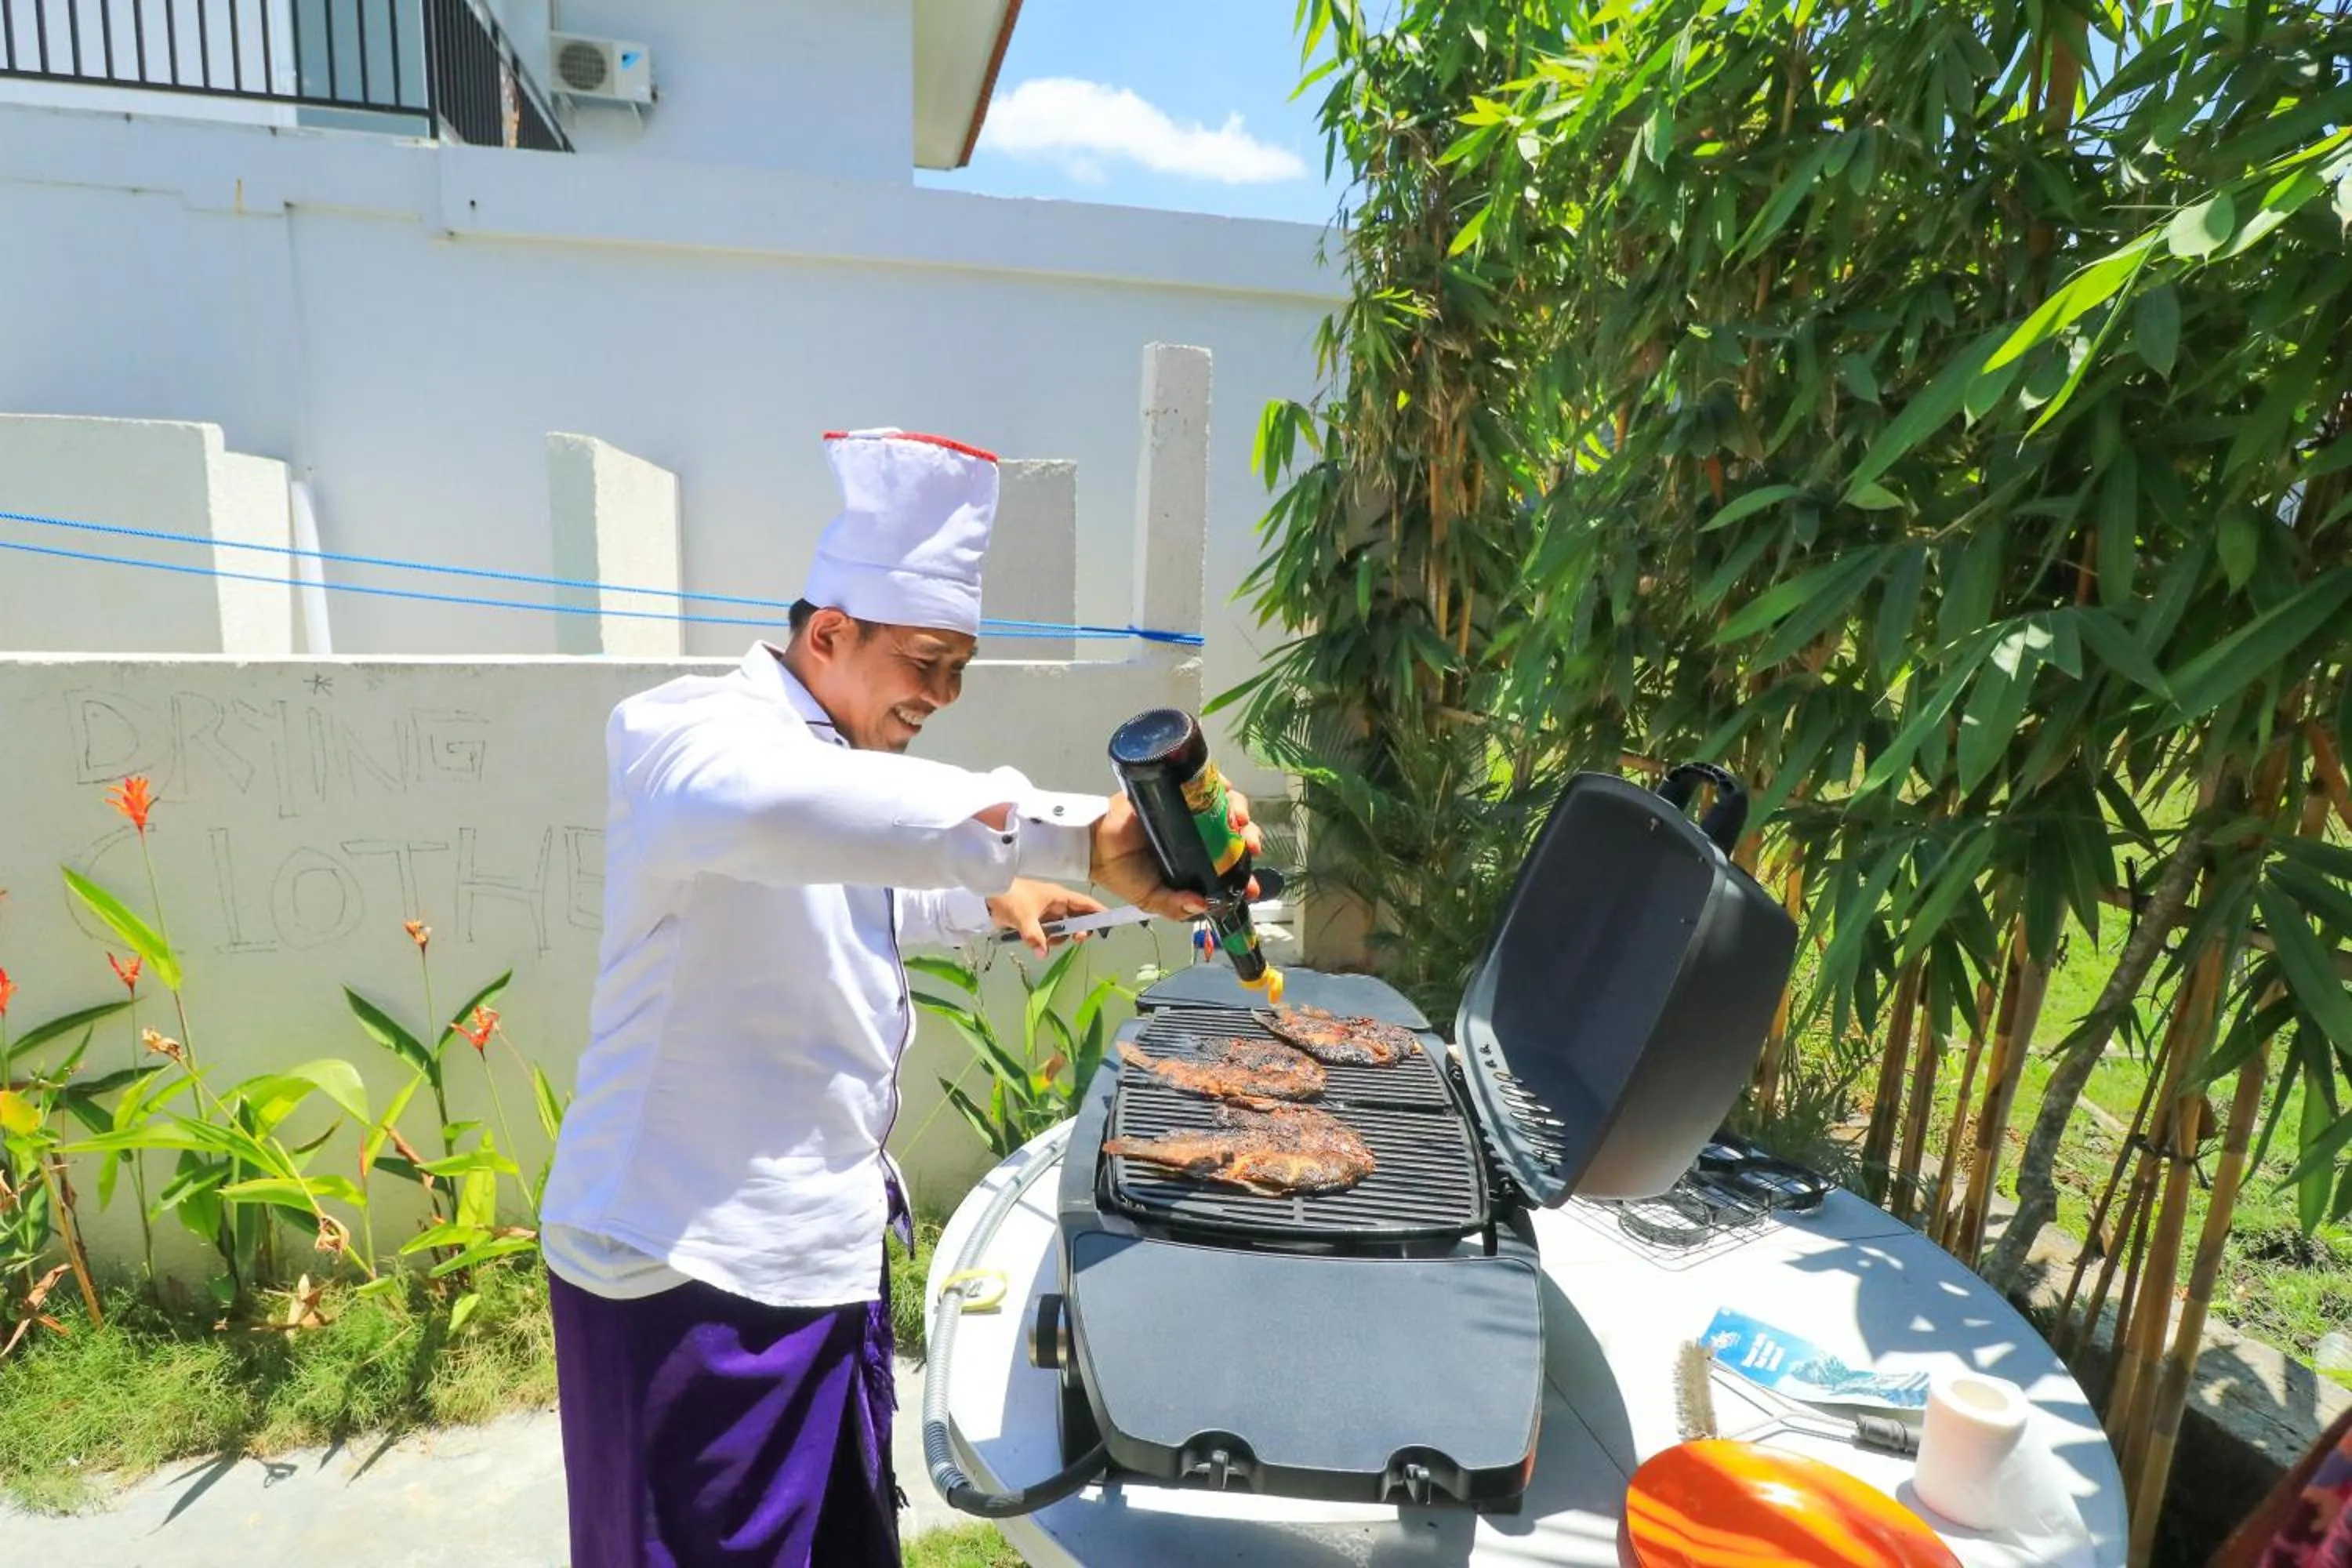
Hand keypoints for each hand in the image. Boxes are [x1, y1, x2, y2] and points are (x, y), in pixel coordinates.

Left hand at [988, 880, 1108, 957]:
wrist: (987, 892)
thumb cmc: (1009, 899)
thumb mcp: (1023, 918)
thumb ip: (1035, 937)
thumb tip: (1043, 954)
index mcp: (1058, 896)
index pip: (1085, 904)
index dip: (1098, 912)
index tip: (1109, 923)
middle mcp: (1055, 903)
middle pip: (1077, 918)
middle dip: (1078, 930)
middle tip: (1076, 939)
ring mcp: (1046, 912)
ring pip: (1063, 928)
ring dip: (1059, 937)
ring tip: (1048, 941)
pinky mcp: (1036, 920)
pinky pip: (1049, 932)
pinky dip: (1048, 939)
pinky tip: (1039, 943)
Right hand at [1089, 788, 1264, 922]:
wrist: (1094, 846)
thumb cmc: (1123, 873)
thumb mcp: (1151, 899)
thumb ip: (1175, 906)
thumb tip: (1203, 907)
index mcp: (1195, 860)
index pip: (1228, 863)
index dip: (1244, 872)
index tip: (1252, 885)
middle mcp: (1196, 834)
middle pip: (1233, 831)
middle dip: (1249, 838)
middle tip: (1251, 847)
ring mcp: (1187, 811)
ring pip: (1224, 805)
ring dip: (1238, 811)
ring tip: (1239, 821)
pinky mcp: (1175, 790)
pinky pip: (1202, 782)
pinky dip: (1218, 785)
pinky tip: (1223, 793)